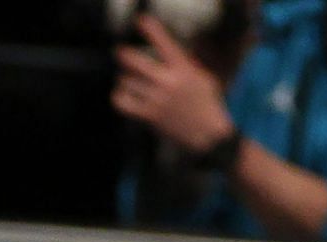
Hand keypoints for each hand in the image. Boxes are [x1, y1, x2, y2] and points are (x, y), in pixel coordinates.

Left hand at [112, 15, 235, 153]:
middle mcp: (168, 82)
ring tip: (125, 79)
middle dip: (124, 54)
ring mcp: (157, 100)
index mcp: (183, 69)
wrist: (208, 134)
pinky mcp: (150, 116)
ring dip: (124, 78)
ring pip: (127, 82)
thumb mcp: (203, 77)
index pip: (164, 43)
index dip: (150, 29)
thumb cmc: (208, 104)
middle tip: (120, 52)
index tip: (141, 21)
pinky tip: (120, 95)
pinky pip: (123, 104)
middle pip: (136, 62)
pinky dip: (118, 98)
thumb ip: (186, 64)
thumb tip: (170, 52)